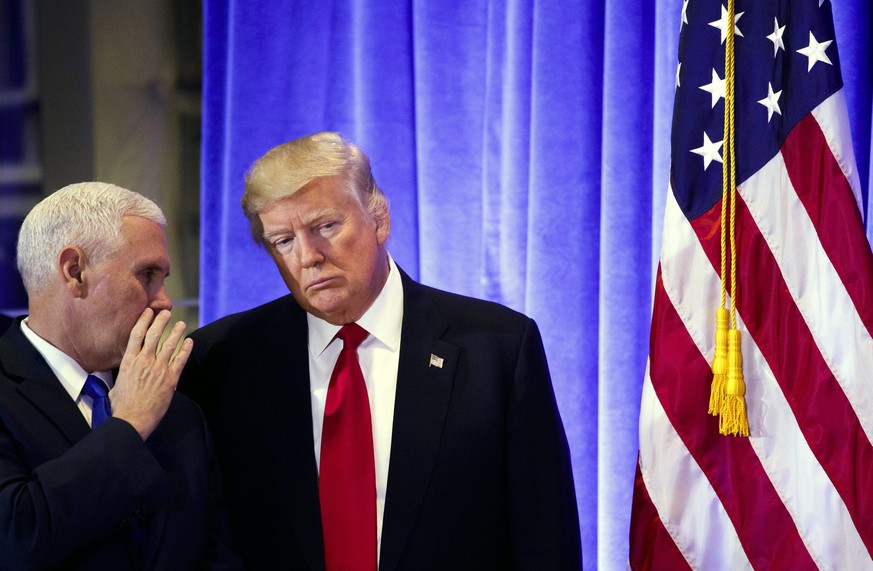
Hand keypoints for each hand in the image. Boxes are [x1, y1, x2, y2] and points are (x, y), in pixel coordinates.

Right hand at [109, 308, 193, 439]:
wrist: (132, 419)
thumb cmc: (121, 405)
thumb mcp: (116, 384)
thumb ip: (123, 373)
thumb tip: (125, 369)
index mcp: (129, 361)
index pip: (137, 335)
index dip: (144, 321)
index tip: (148, 311)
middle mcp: (144, 361)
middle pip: (154, 335)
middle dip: (161, 321)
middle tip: (167, 312)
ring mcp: (158, 369)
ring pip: (169, 345)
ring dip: (176, 332)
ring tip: (181, 323)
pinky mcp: (171, 379)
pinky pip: (180, 360)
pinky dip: (186, 349)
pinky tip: (190, 341)